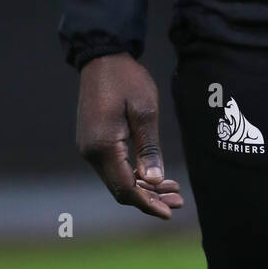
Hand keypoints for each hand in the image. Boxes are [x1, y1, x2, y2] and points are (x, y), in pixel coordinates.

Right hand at [77, 54, 183, 218]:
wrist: (102, 57)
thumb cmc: (127, 79)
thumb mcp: (145, 111)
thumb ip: (149, 148)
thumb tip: (154, 182)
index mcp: (103, 147)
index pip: (126, 188)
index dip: (148, 203)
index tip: (170, 212)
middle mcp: (91, 153)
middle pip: (121, 188)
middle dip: (150, 198)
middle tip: (178, 201)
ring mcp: (89, 148)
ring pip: (117, 179)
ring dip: (143, 188)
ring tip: (172, 190)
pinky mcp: (93, 141)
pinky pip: (114, 166)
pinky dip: (134, 174)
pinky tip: (153, 176)